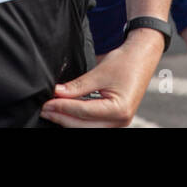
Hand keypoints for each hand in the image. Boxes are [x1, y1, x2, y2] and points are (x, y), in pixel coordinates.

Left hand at [40, 30, 162, 126]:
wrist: (141, 58)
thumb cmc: (125, 62)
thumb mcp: (99, 73)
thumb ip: (78, 86)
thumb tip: (56, 93)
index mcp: (119, 110)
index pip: (83, 112)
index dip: (62, 108)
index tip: (46, 103)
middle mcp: (121, 122)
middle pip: (83, 126)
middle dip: (62, 117)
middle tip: (44, 108)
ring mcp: (118, 124)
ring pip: (86, 129)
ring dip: (68, 120)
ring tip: (52, 110)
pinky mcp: (114, 122)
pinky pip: (91, 125)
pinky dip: (77, 120)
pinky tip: (65, 112)